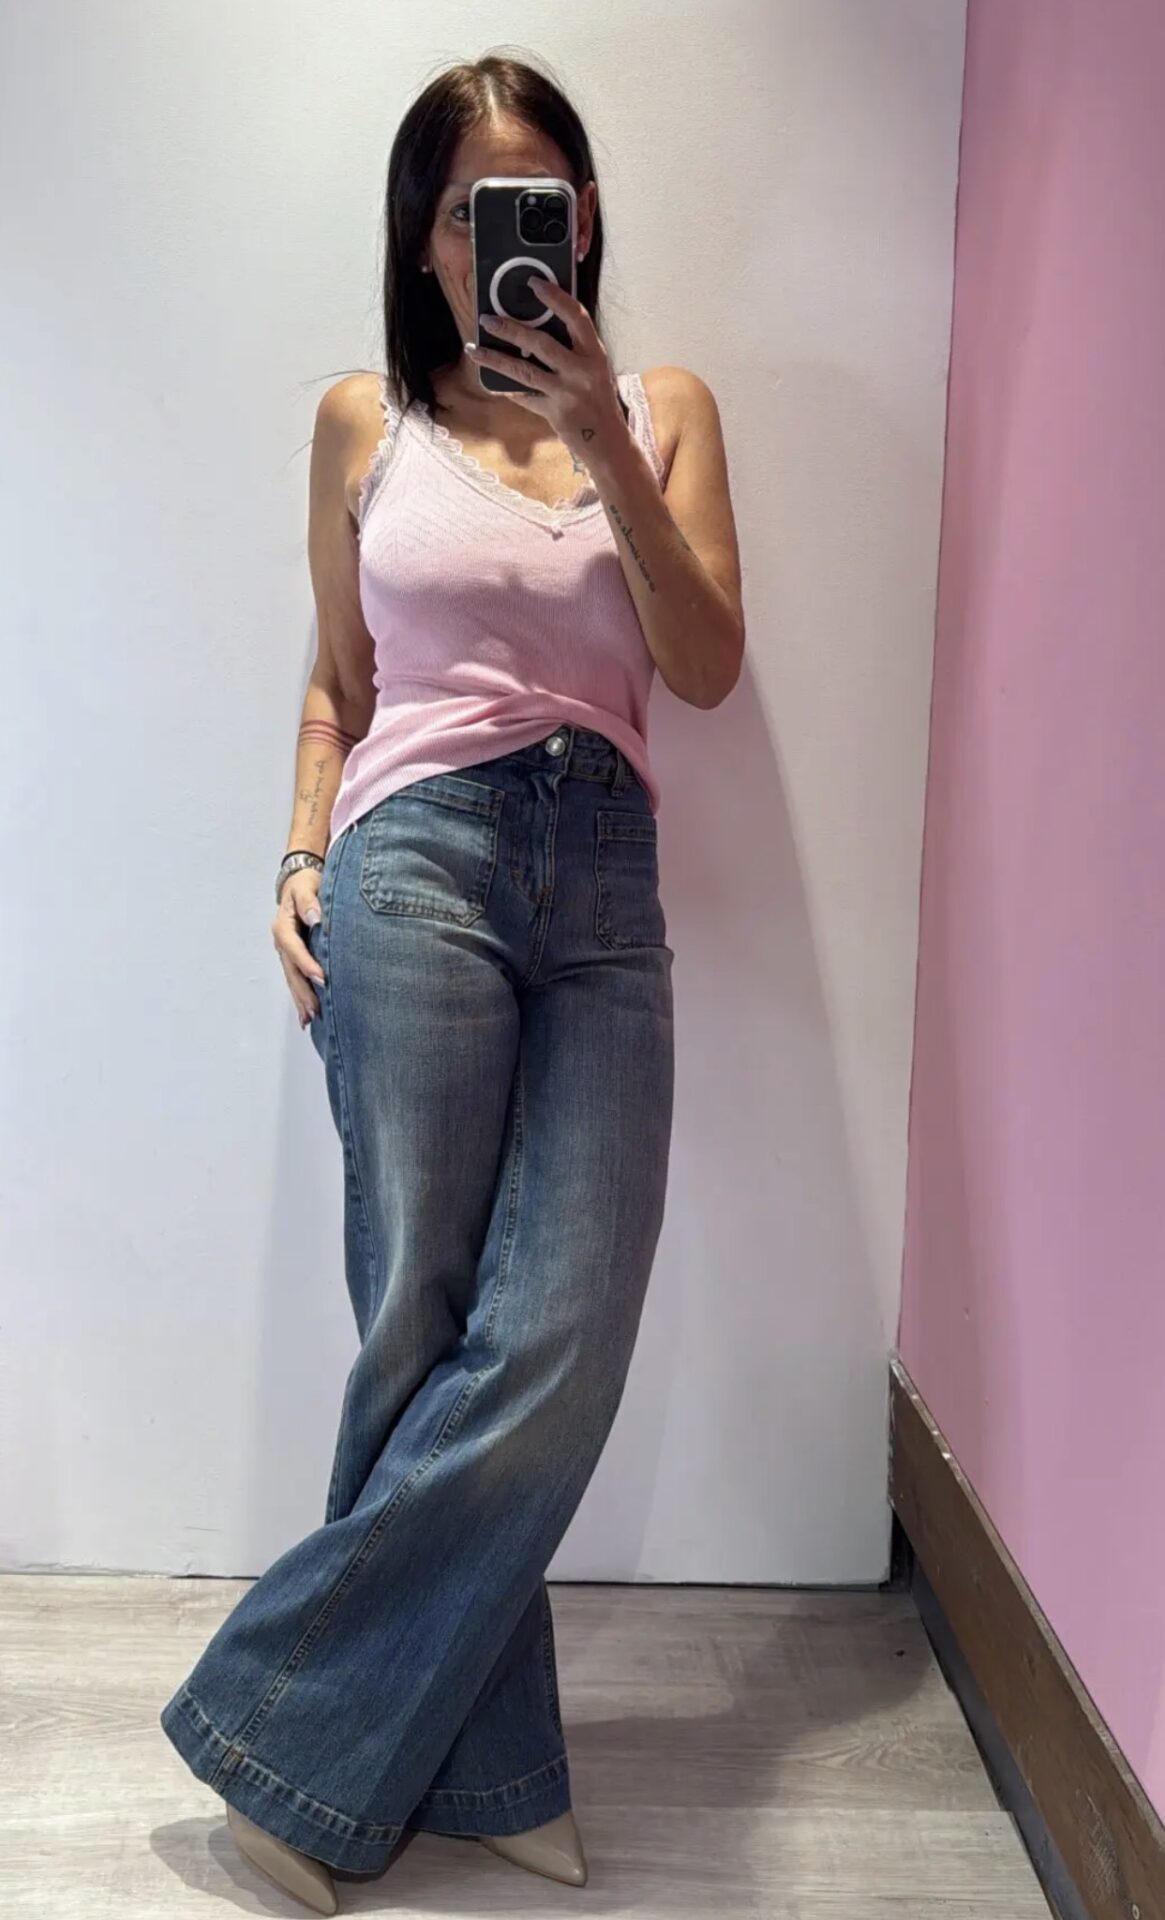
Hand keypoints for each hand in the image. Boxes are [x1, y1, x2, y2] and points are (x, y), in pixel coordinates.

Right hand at [271, 871, 325, 1029]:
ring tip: (309, 1019)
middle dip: (302, 991)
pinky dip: (300, 997)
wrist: (297, 883)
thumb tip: (315, 917)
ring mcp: (286, 952)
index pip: (294, 948)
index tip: (322, 979)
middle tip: (315, 1010)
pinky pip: (295, 979)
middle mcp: (282, 942)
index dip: (306, 964)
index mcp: (283, 925)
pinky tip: (306, 1015)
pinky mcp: (293, 957)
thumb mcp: (306, 886)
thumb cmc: (305, 884)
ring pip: (292, 979)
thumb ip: (309, 901)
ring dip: (300, 999)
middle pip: (291, 970)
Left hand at [466, 276, 624, 461]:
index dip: (555, 298)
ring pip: (524, 371)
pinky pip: (525, 397)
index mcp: (595, 354)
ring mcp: (568, 393)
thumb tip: (536, 327)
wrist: (607, 441)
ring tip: (474, 349)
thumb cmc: (598, 399)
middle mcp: (582, 371)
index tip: (534, 283)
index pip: (576, 317)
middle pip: (541, 343)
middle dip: (510, 329)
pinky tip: (490, 380)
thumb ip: (574, 349)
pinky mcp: (555, 413)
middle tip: (487, 319)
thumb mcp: (594, 368)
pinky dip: (507, 388)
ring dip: (496, 359)